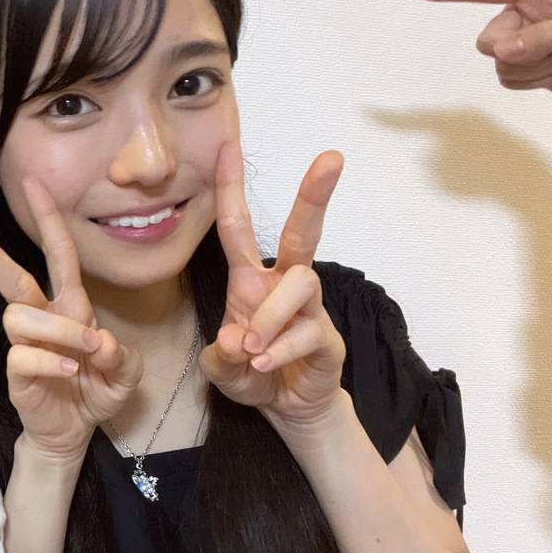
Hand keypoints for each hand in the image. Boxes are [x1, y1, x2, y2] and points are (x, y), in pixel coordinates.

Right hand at [0, 177, 141, 463]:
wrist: (74, 432)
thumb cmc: (96, 391)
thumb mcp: (126, 374)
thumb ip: (122, 357)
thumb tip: (98, 342)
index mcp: (70, 306)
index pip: (59, 254)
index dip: (48, 219)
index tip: (33, 183)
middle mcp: (43, 318)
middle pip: (13, 277)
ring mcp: (25, 344)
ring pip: (21, 316)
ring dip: (58, 330)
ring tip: (81, 354)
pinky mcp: (16, 372)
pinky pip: (21, 353)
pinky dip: (48, 359)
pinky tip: (67, 370)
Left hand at [199, 143, 345, 429]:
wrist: (286, 407)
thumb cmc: (252, 373)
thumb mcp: (220, 368)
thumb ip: (221, 356)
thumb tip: (238, 340)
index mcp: (249, 281)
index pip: (237, 227)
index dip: (230, 188)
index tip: (228, 145)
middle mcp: (281, 285)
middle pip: (300, 231)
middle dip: (313, 195)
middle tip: (331, 158)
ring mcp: (309, 309)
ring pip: (301, 283)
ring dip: (271, 317)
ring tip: (254, 351)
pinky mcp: (327, 336)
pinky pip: (307, 331)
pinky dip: (280, 350)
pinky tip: (263, 366)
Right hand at [404, 0, 551, 105]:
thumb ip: (544, 37)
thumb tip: (502, 51)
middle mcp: (523, 14)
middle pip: (488, 39)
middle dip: (519, 52)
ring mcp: (522, 42)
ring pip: (498, 64)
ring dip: (532, 71)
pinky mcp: (525, 67)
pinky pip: (507, 80)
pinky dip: (533, 83)